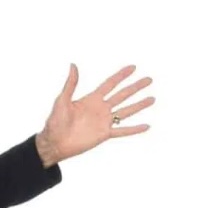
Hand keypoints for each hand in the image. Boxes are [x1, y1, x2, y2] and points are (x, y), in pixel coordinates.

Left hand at [35, 63, 153, 165]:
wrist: (54, 142)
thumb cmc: (55, 121)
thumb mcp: (62, 100)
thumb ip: (71, 84)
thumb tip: (73, 65)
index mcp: (91, 99)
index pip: (110, 84)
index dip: (121, 75)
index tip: (133, 67)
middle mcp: (100, 109)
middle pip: (122, 95)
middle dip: (135, 87)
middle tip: (149, 79)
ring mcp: (104, 121)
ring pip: (126, 111)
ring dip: (139, 105)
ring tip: (152, 99)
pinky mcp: (104, 134)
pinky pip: (123, 131)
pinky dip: (134, 129)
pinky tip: (146, 126)